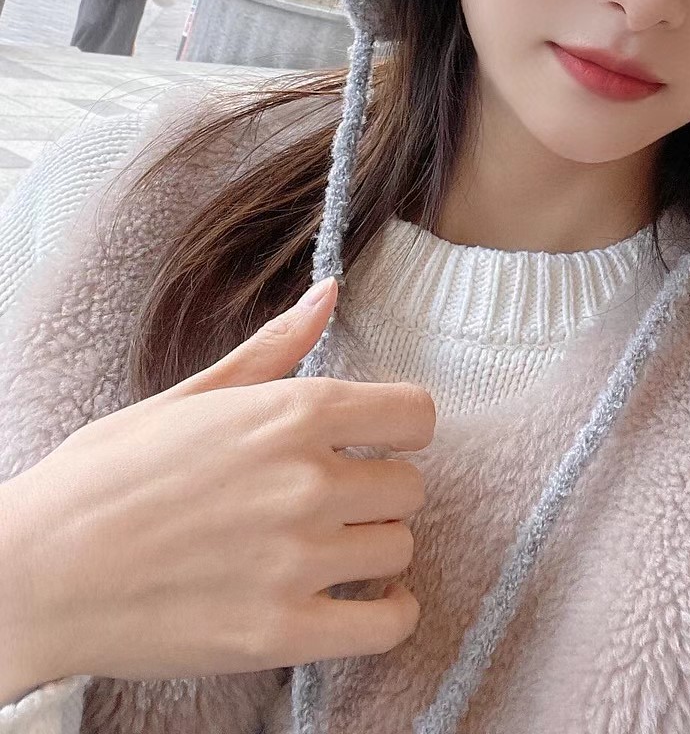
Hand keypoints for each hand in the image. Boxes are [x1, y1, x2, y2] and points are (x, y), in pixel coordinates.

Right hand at [0, 279, 431, 697]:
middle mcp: (308, 481)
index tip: (376, 441)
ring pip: (400, 547)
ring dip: (373, 548)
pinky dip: (388, 614)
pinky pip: (388, 624)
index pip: (416, 414)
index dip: (401, 427)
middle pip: (410, 485)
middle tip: (332, 500)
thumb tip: (330, 293)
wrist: (36, 573)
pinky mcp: (283, 632)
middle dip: (378, 489)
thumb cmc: (104, 477)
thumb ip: (274, 349)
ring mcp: (298, 560)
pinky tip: (360, 600)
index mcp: (291, 413)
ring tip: (327, 549)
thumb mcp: (189, 395)